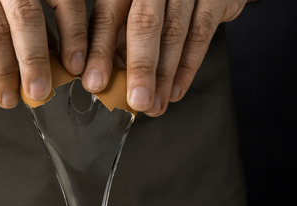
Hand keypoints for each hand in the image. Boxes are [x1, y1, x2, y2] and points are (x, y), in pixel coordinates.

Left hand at [83, 0, 246, 115]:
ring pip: (174, 32)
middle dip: (140, 68)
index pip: (108, 16)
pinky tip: (175, 90)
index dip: (100, 51)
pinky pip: (201, 33)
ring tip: (155, 105)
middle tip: (136, 101)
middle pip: (144, 23)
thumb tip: (101, 77)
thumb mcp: (132, 8)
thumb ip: (116, 36)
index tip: (95, 83)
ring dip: (165, 75)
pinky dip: (188, 66)